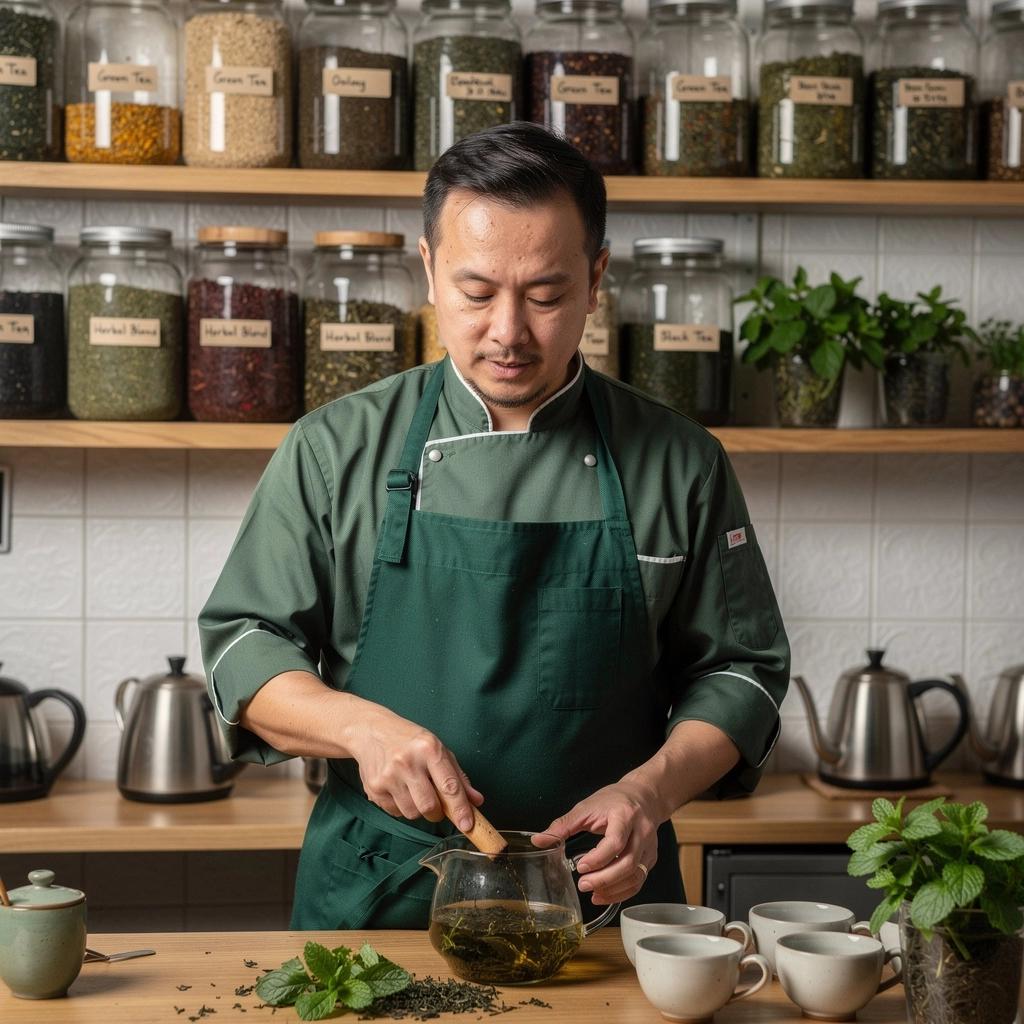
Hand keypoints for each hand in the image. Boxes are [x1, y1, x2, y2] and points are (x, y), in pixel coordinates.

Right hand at [345, 705, 482, 829]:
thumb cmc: (409, 740)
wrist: (370, 731)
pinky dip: (402, 807)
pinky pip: (395, 812)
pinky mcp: (374, 788)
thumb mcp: (438, 749)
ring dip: (418, 809)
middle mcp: (407, 762)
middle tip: (435, 803)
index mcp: (429, 749)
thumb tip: (476, 801)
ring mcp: (388, 776)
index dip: (460, 809)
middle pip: (429, 806)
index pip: (449, 786)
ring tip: (414, 790)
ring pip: (412, 813)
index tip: (467, 825)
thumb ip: (458, 777)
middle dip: (437, 813)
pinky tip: (399, 789)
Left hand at [534, 780, 660, 905]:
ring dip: (614, 889)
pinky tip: (605, 894)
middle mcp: (641, 832)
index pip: (615, 842)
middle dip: (605, 879)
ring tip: (592, 893)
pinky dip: (622, 891)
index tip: (580, 867)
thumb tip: (538, 840)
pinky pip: (639, 880)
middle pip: (628, 863)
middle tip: (583, 885)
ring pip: (636, 875)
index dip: (598, 858)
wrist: (644, 796)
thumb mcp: (586, 807)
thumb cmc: (614, 800)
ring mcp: (649, 847)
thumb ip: (563, 825)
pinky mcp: (651, 858)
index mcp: (624, 815)